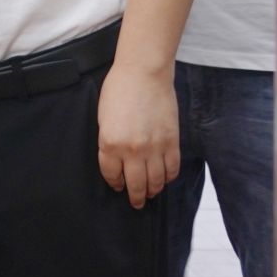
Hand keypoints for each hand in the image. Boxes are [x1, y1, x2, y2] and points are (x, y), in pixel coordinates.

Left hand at [97, 64, 179, 207]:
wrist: (143, 74)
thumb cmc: (118, 91)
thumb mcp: (103, 118)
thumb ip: (109, 142)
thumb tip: (116, 161)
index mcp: (110, 143)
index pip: (111, 175)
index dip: (115, 183)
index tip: (117, 187)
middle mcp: (132, 151)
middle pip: (135, 184)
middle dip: (135, 197)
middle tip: (136, 203)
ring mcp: (154, 148)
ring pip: (156, 181)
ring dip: (153, 190)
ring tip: (151, 193)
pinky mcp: (172, 143)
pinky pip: (172, 169)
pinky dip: (169, 177)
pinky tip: (165, 178)